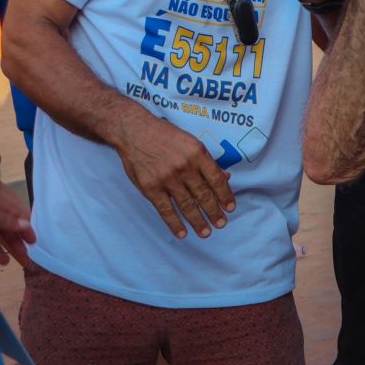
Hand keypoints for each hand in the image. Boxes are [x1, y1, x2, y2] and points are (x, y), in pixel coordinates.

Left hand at [0, 181, 35, 265]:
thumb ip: (6, 219)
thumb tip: (26, 226)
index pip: (18, 213)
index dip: (27, 227)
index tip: (35, 242)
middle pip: (9, 224)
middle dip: (19, 240)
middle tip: (28, 256)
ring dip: (7, 246)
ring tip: (16, 261)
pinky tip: (0, 259)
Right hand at [113, 114, 236, 239]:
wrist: (134, 131)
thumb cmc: (165, 135)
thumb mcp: (190, 142)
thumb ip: (207, 161)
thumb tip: (225, 177)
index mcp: (197, 153)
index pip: (216, 179)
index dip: (225, 196)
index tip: (230, 208)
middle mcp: (184, 167)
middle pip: (203, 195)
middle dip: (214, 212)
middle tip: (221, 224)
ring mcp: (167, 179)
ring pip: (187, 205)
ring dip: (198, 221)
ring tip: (205, 232)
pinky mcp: (151, 188)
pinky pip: (166, 210)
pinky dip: (175, 224)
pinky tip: (182, 233)